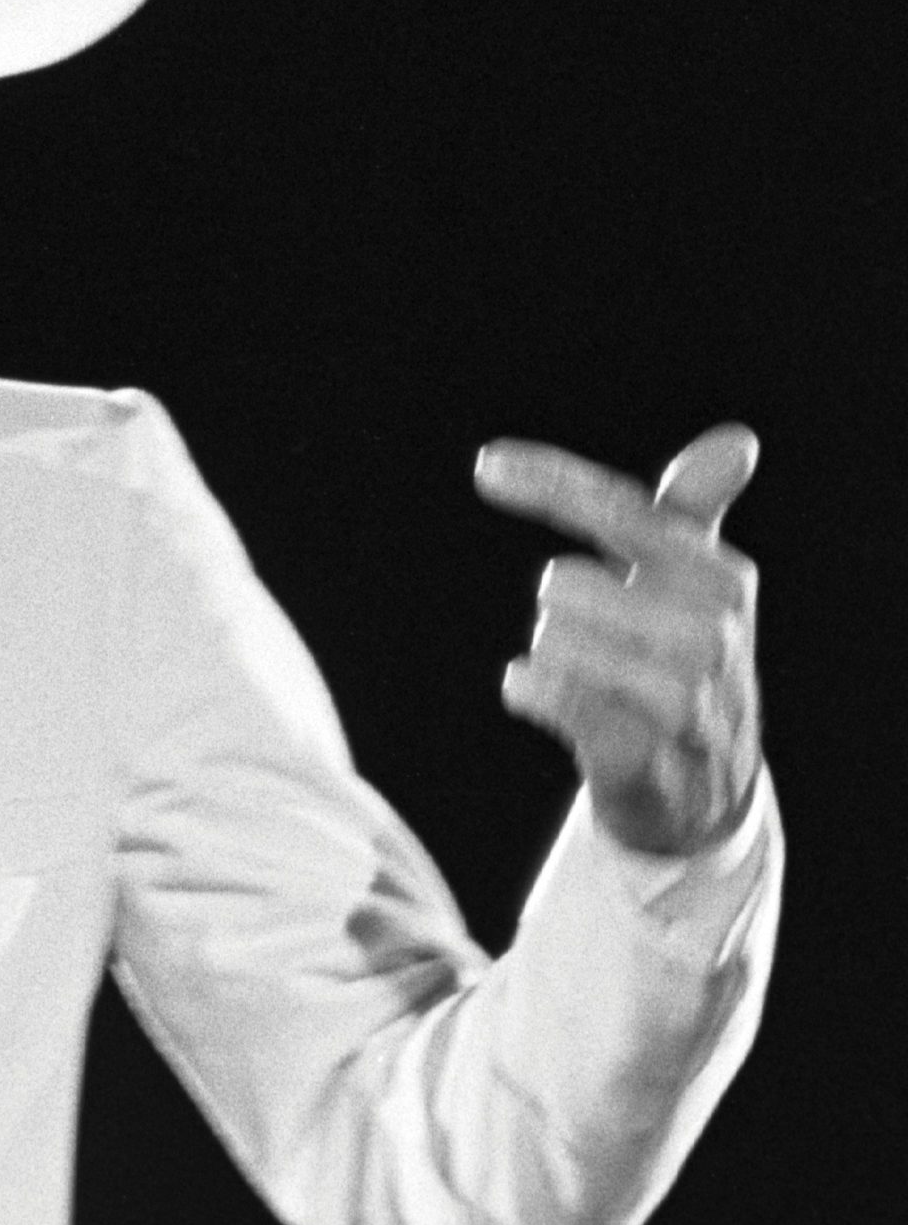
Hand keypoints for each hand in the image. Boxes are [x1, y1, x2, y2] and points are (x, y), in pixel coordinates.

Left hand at [475, 423, 763, 857]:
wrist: (710, 786)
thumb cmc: (687, 655)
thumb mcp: (697, 580)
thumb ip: (695, 505)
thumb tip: (740, 437)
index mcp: (721, 578)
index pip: (621, 512)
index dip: (552, 483)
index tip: (485, 466)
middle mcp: (712, 636)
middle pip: (566, 582)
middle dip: (562, 607)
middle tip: (603, 638)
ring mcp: (685, 701)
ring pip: (555, 639)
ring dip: (551, 653)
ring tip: (592, 677)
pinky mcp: (645, 755)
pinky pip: (552, 696)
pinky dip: (529, 689)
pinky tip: (534, 690)